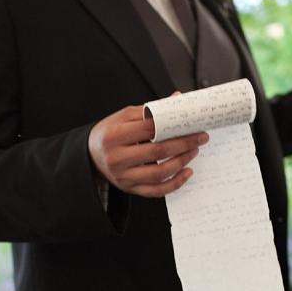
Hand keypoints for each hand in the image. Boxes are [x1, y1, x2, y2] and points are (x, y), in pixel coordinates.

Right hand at [87, 103, 207, 197]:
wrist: (90, 155)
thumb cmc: (111, 133)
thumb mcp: (124, 117)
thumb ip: (150, 110)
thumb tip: (178, 99)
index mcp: (114, 136)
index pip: (149, 129)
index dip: (173, 125)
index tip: (192, 123)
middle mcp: (117, 158)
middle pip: (158, 151)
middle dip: (184, 144)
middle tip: (201, 137)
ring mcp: (123, 177)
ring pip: (159, 173)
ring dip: (182, 162)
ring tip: (194, 151)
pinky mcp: (130, 189)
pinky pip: (157, 191)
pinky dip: (175, 183)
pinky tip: (187, 172)